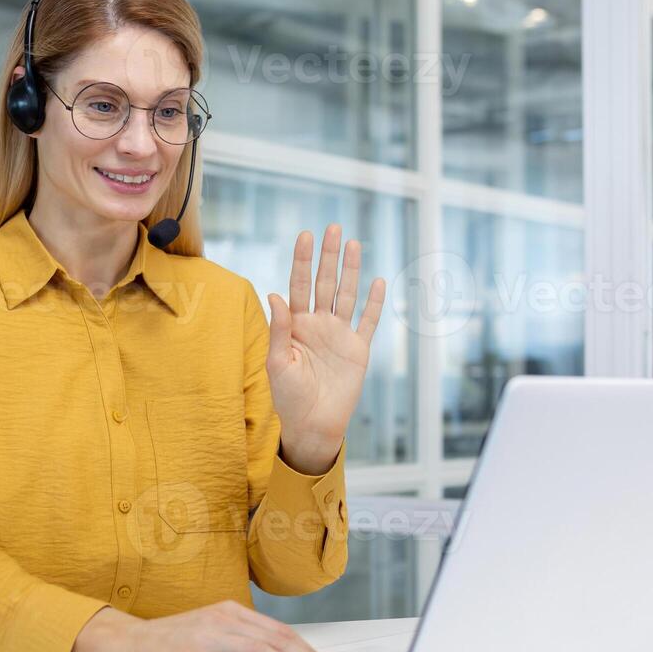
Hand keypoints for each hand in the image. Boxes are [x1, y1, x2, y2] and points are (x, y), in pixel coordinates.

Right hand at [67, 601, 343, 651]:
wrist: (132, 641)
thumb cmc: (175, 641)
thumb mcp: (214, 633)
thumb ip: (245, 645)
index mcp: (232, 613)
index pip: (279, 632)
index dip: (307, 651)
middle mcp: (223, 620)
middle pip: (274, 640)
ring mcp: (206, 637)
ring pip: (255, 651)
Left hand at [267, 224, 385, 473]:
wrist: (313, 424)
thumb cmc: (288, 397)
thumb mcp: (278, 363)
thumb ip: (279, 328)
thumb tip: (274, 293)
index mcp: (295, 325)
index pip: (299, 285)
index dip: (302, 260)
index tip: (305, 235)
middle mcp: (318, 324)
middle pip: (325, 282)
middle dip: (328, 256)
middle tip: (332, 227)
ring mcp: (339, 335)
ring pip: (347, 295)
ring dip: (351, 270)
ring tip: (353, 244)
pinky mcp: (358, 350)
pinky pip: (368, 322)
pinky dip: (374, 303)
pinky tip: (378, 281)